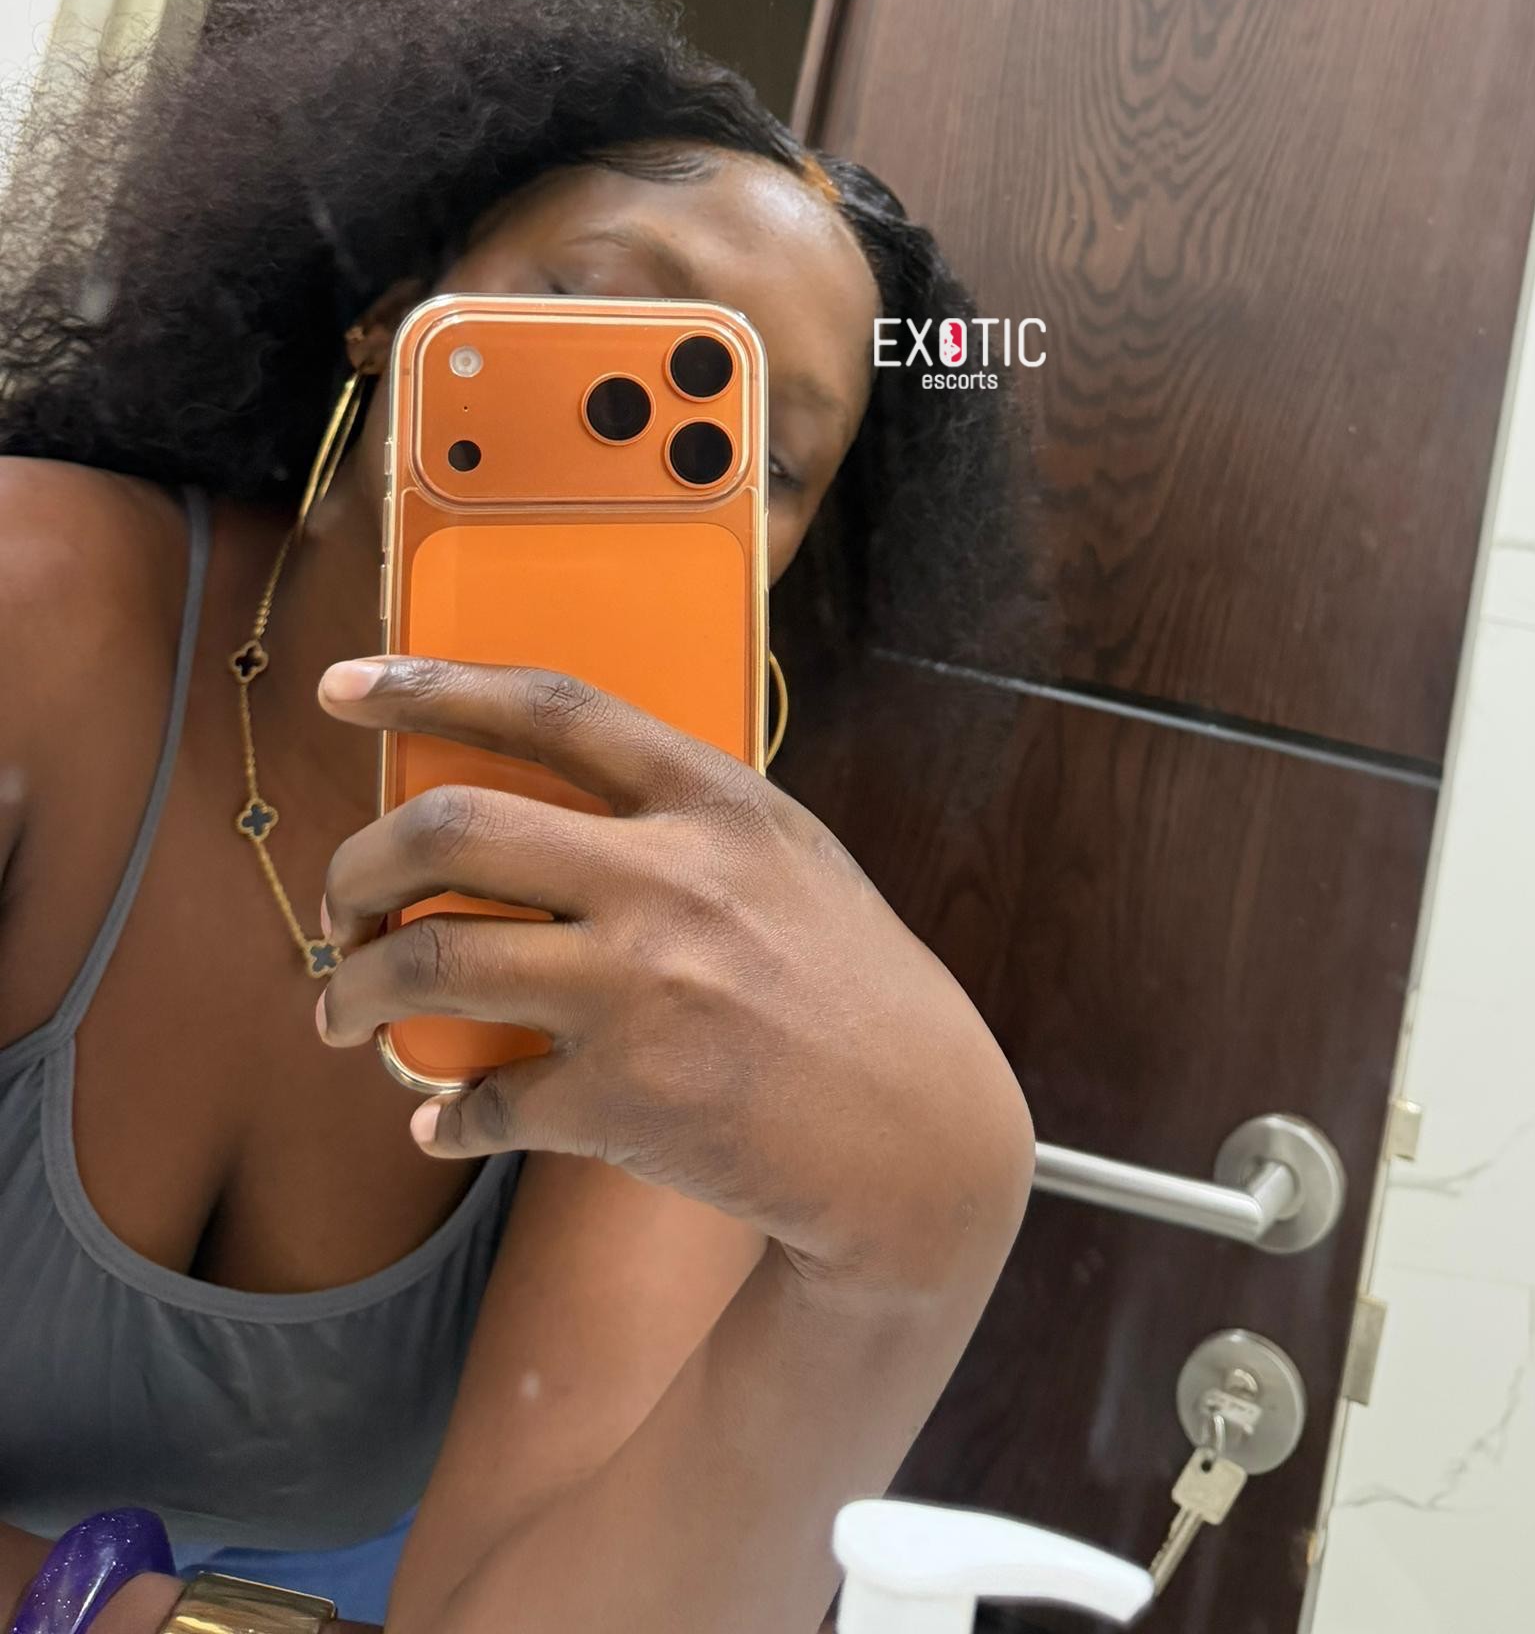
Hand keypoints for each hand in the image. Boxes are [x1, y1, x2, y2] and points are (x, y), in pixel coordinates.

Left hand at [316, 657, 1032, 1295]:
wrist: (914, 1129)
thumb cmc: (845, 981)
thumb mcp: (784, 853)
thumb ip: (678, 815)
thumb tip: (541, 797)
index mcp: (711, 800)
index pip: (549, 709)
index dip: (433, 684)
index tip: (346, 685)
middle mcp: (668, 880)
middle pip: (452, 828)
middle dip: (357, 865)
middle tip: (341, 908)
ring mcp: (639, 989)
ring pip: (431, 959)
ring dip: (353, 990)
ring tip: (343, 1011)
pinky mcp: (621, 1099)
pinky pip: (478, 1102)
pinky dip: (441, 1118)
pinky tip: (441, 1121)